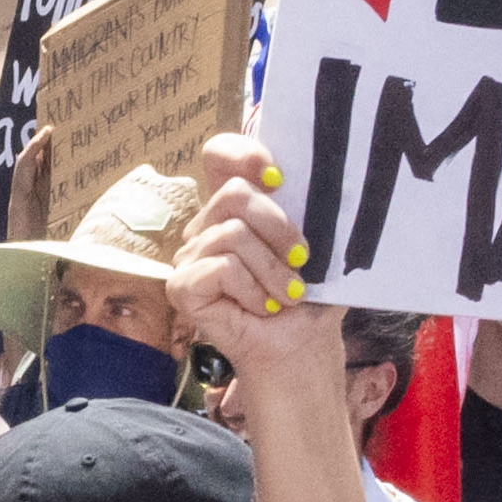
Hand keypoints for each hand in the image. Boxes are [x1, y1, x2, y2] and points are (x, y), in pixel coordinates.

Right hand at [166, 132, 323, 375]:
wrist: (299, 348)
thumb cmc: (308, 299)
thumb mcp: (318, 243)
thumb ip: (311, 207)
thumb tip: (321, 177)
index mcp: (237, 209)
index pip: (220, 156)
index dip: (241, 153)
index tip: (278, 176)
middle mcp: (207, 227)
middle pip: (233, 194)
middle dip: (278, 226)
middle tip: (302, 261)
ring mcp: (190, 257)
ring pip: (232, 233)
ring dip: (272, 269)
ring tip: (286, 294)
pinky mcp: (181, 287)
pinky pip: (221, 267)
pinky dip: (251, 290)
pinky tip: (260, 308)